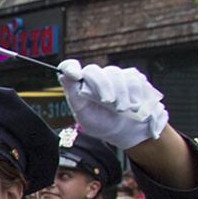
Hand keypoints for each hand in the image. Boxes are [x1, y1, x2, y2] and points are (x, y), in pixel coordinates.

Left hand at [55, 60, 170, 148]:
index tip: (76, 76)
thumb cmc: (102, 124)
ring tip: (123, 109)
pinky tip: (134, 105)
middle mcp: (95, 77)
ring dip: (121, 93)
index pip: (69, 67)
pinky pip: (133, 78)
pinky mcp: (132, 76)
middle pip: (94, 70)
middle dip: (102, 86)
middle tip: (109, 102)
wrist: (128, 132)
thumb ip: (74, 96)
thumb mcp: (85, 117)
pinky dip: (134, 93)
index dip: (70, 67)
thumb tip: (63, 75)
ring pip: (116, 73)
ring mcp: (114, 75)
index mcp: (79, 86)